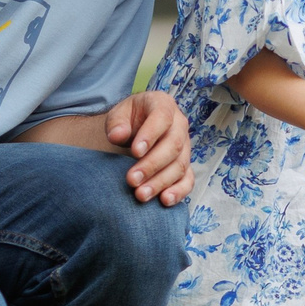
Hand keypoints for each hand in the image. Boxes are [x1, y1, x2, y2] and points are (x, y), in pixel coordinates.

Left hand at [106, 90, 193, 204]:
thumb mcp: (118, 114)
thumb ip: (116, 123)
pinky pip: (188, 180)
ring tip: (140, 195)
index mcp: (163, 105)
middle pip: (173, 146)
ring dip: (161, 182)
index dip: (150, 134)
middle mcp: (179, 125)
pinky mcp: (185, 166)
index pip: (162, 117)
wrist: (135, 129)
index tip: (135, 152)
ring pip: (180, 166)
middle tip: (131, 180)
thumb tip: (117, 135)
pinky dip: (178, 191)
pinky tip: (164, 200)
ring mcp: (185, 147)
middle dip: (152, 165)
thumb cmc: (127, 120)